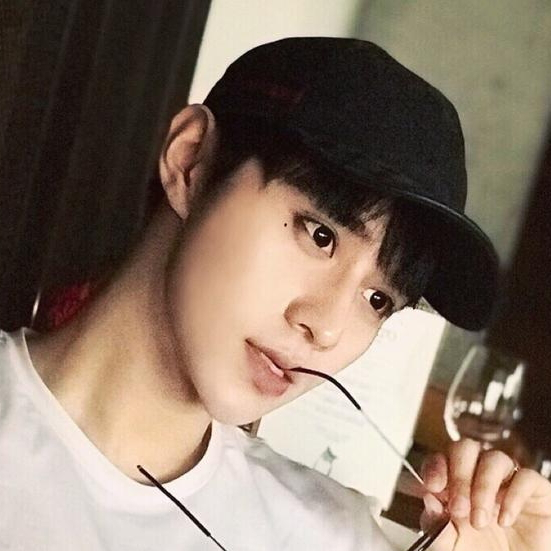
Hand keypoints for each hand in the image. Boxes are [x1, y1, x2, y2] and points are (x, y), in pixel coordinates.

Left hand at [420, 438, 550, 550]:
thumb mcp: (454, 543)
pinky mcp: (534, 488)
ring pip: (494, 459)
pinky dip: (513, 497)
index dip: (434, 467)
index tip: (432, 486)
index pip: (440, 457)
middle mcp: (479, 474)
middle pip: (466, 449)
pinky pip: (525, 477)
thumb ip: (436, 525)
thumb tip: (428, 501)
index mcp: (455, 482)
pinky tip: (505, 520)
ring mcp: (507, 478)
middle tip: (458, 508)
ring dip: (483, 488)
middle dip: (459, 477)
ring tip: (480, 521)